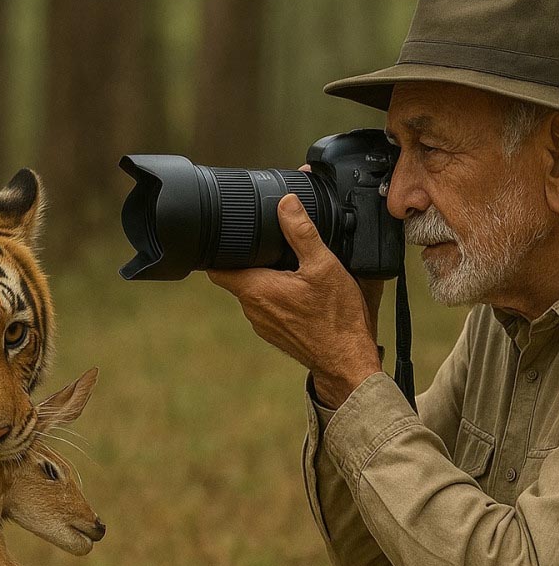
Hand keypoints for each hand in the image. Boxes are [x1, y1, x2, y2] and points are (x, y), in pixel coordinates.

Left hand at [208, 193, 381, 407]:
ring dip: (266, 278)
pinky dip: (278, 296)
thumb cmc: (336, 319)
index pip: (216, 267)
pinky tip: (300, 290)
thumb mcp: (323, 266)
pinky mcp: (276, 333)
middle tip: (269, 244)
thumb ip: (301, 232)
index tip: (228, 236)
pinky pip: (269, 308)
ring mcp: (263, 324)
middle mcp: (252, 309)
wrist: (348, 362)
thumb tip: (286, 204)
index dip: (218, 249)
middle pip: (237, 276)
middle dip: (249, 259)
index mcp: (255, 289)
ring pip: (254, 292)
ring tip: (288, 266)